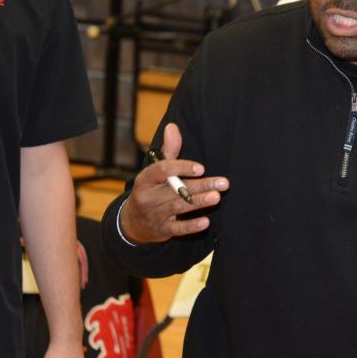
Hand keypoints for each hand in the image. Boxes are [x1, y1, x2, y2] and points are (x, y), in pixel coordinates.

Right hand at [120, 123, 228, 244]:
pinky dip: (191, 226)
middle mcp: (148, 197)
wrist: (132, 222)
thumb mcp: (155, 170)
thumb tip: (173, 126)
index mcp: (145, 179)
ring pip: (179, 208)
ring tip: (216, 197)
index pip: (162, 171)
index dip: (181, 168)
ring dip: (199, 202)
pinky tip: (206, 222)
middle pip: (177, 190)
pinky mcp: (162, 231)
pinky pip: (177, 229)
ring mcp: (154, 215)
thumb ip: (169, 151)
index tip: (201, 168)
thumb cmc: (151, 189)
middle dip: (201, 185)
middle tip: (224, 183)